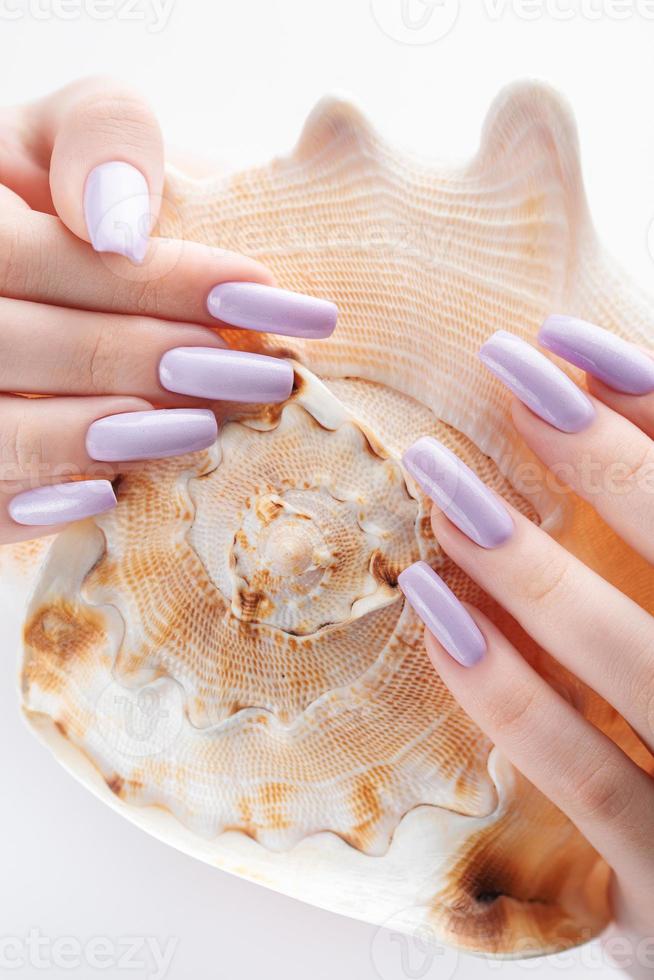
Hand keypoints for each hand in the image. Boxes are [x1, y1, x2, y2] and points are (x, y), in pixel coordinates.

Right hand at [0, 77, 335, 543]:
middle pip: (15, 345)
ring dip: (98, 435)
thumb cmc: (85, 193)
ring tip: (202, 429)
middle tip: (258, 373)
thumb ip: (104, 134)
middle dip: (142, 359)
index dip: (153, 279)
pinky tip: (109, 494)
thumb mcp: (89, 133)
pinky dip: (35, 504)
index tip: (259, 292)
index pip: (37, 255)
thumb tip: (117, 226)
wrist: (65, 265)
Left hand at [398, 316, 653, 950]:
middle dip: (608, 460)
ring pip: (635, 663)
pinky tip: (437, 612)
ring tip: (441, 479)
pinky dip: (511, 695)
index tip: (568, 340)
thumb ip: (642, 542)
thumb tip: (586, 398)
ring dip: (533, 565)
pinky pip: (587, 781)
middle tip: (507, 367)